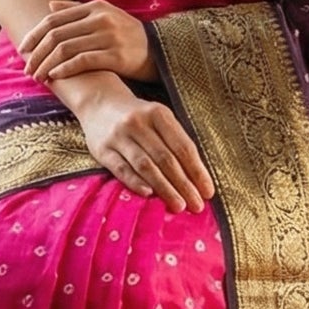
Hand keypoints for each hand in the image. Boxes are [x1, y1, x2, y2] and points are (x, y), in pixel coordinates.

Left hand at [19, 0, 155, 86]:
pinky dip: (65, 69)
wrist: (158, 50)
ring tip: (38, 76)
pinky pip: (82, 61)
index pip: (54, 19)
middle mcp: (100, 19)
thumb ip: (75, 11)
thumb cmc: (125, 34)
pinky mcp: (116, 55)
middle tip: (27, 68)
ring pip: (66, 49)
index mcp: (94, 7)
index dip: (35, 34)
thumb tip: (49, 6)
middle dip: (37, 53)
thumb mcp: (104, 15)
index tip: (22, 49)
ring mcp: (109, 36)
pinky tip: (55, 77)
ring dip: (47, 64)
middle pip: (56, 35)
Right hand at [73, 77, 215, 212]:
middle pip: (166, 158)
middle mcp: (138, 123)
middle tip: (197, 206)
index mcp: (159, 114)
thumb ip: (175, 142)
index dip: (197, 171)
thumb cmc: (139, 116)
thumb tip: (197, 179)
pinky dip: (135, 182)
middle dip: (184, 185)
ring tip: (179, 206)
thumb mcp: (159, 118)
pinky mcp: (102, 149)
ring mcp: (118, 136)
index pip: (183, 146)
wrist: (99, 102)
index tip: (208, 191)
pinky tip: (149, 195)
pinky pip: (121, 169)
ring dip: (164, 188)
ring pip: (145, 166)